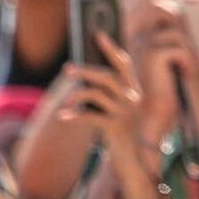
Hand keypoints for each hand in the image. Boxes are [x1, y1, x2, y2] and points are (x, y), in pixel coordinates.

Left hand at [59, 33, 142, 151]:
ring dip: (78, 94)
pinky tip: (63, 118)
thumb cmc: (124, 136)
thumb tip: (83, 77)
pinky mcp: (115, 128)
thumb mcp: (121, 113)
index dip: (111, 48)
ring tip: (66, 100)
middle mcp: (132, 99)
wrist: (135, 164)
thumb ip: (109, 96)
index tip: (98, 34)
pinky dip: (74, 116)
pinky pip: (90, 116)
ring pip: (97, 94)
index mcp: (135, 92)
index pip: (124, 64)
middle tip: (68, 69)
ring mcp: (125, 113)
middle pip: (107, 77)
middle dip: (86, 71)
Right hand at [123, 0, 198, 142]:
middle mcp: (139, 35)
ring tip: (188, 69)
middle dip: (184, 18)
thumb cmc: (166, 87)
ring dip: (190, 52)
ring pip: (179, 33)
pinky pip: (181, 48)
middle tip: (192, 42)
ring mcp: (143, 43)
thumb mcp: (172, 58)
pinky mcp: (152, 55)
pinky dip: (189, 63)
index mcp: (141, 34)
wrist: (153, 114)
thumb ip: (176, 37)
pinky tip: (183, 76)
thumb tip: (195, 13)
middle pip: (165, 8)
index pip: (159, 3)